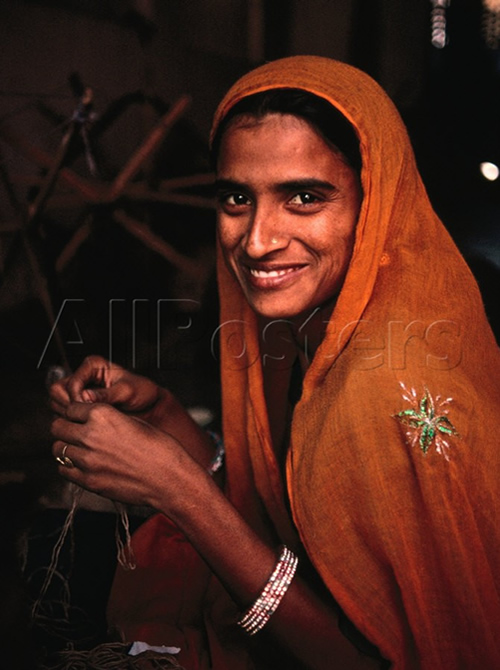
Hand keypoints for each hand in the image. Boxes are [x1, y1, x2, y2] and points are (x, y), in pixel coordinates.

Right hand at [50, 356, 159, 415]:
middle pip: (58, 391)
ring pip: (57, 403)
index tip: (87, 408)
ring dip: (67, 414)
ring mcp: (80, 392)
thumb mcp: (127, 391)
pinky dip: (71, 421)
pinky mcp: (80, 406)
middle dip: (68, 405)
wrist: (150, 405)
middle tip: (83, 416)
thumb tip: (86, 397)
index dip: (76, 397)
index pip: (71, 382)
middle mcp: (84, 377)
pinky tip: (85, 425)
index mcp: (93, 366)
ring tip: (86, 421)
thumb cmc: (143, 393)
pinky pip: (64, 414)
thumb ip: (107, 394)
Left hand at [51, 401, 197, 507]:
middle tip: (75, 432)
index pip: (70, 408)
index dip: (75, 412)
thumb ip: (108, 418)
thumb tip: (91, 420)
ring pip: (58, 449)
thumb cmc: (159, 448)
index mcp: (103, 414)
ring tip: (79, 449)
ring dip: (66, 447)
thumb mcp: (133, 421)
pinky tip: (83, 465)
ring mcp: (87, 460)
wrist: (169, 478)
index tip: (80, 417)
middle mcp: (91, 435)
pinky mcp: (89, 481)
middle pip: (57, 427)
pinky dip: (69, 467)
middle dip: (65, 427)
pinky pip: (64, 470)